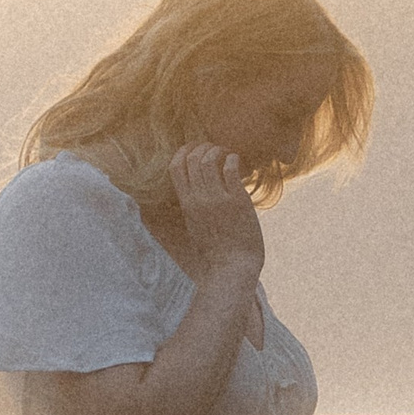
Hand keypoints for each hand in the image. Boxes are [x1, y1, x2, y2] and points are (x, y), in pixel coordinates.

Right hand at [167, 144, 264, 279]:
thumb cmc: (217, 251)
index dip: (184, 151)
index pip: (175, 166)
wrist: (233, 268)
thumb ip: (192, 208)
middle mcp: (199, 199)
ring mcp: (217, 199)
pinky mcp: (237, 201)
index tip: (195, 149)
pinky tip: (238, 162)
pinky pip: (230, 169)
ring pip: (209, 160)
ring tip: (227, 154)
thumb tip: (193, 193)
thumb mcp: (195, 227)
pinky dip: (233, 158)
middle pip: (192, 158)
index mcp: (186, 205)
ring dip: (218, 150)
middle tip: (215, 150)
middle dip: (203, 146)